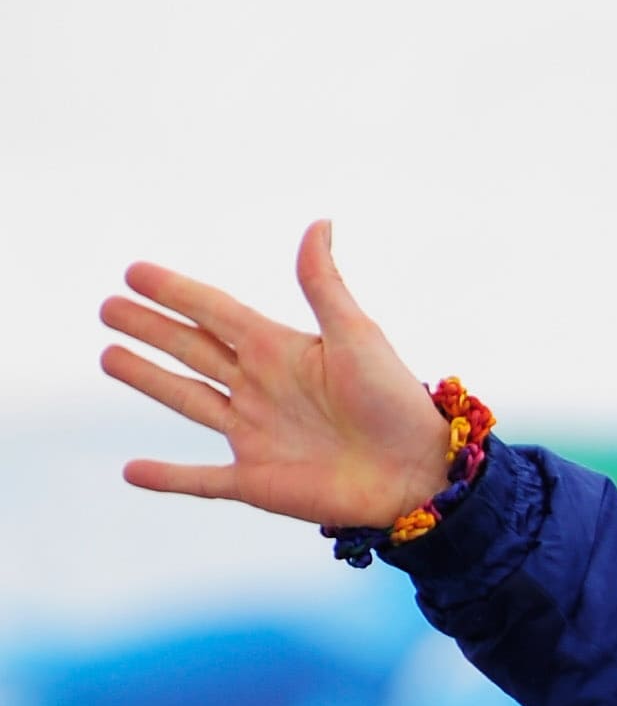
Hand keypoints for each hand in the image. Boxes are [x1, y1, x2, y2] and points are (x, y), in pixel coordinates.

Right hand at [100, 223, 454, 526]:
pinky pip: (202, 480)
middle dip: (150, 329)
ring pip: (187, 400)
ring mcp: (256, 435)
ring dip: (148, 379)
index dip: (175, 292)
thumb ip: (323, 284)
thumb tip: (318, 223)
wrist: (420, 475)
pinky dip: (168, 477)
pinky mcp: (258, 482)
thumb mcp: (356, 335)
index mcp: (280, 349)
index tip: (134, 272)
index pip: (214, 312)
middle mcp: (261, 388)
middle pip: (191, 350)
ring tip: (108, 357)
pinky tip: (131, 471)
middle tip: (108, 307)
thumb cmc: (396, 402)